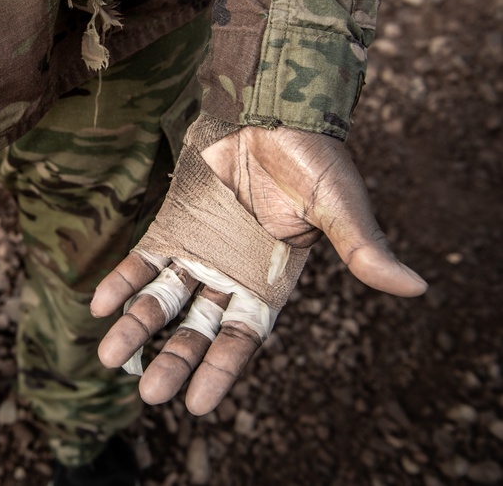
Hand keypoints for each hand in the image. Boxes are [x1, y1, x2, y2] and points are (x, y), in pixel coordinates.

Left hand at [91, 123, 426, 414]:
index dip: (222, 369)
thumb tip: (414, 286)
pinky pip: (144, 260)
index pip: (243, 337)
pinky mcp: (173, 225)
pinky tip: (99, 303)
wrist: (271, 108)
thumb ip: (362, 248)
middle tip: (148, 391)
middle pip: (198, 328)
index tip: (197, 404)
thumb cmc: (311, 158)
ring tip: (109, 356)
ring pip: (165, 299)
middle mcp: (230, 275)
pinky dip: (123, 280)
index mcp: (271, 282)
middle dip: (174, 358)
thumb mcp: (338, 205)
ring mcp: (198, 251)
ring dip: (139, 325)